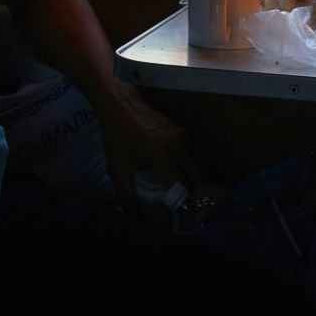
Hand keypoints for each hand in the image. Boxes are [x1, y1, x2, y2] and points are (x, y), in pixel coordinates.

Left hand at [94, 80, 199, 209]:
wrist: (119, 98)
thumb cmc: (116, 132)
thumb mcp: (116, 164)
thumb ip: (126, 192)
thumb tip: (134, 214)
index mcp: (162, 156)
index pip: (180, 187)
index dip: (181, 205)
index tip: (178, 217)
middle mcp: (179, 146)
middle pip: (198, 176)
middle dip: (197, 194)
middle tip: (190, 207)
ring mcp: (183, 135)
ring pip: (199, 164)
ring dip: (198, 180)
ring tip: (191, 194)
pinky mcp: (182, 129)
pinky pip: (194, 153)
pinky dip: (193, 166)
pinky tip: (185, 174)